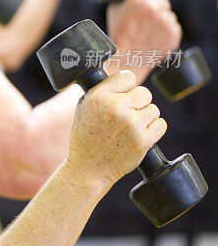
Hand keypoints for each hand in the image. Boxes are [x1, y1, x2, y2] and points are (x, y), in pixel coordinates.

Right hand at [65, 70, 166, 192]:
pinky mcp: (143, 140)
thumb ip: (101, 91)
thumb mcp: (83, 107)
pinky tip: (141, 134)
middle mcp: (116, 107)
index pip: (127, 77)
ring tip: (132, 128)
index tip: (125, 95)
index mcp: (99, 96)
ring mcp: (131, 124)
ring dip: (146, 117)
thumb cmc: (85, 137)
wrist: (88, 168)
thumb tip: (121, 79)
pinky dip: (154, 130)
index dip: (127, 87)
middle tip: (129, 115)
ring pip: (153, 109)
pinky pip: (160, 124)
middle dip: (139, 103)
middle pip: (144, 93)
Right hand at [106, 0, 181, 82]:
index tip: (147, 3)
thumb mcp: (115, 10)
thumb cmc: (118, 36)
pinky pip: (174, 28)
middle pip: (162, 2)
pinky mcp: (173, 34)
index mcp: (140, 1)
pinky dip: (167, 33)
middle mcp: (154, 9)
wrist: (125, 60)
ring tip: (149, 33)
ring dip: (162, 22)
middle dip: (156, 10)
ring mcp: (165, 22)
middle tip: (146, 22)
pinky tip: (155, 39)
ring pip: (168, 16)